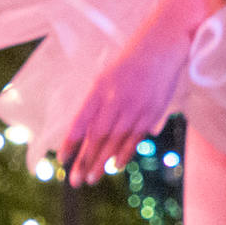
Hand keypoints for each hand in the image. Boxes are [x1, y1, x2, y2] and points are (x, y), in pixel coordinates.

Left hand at [59, 0, 203, 185]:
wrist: (164, 43)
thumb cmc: (133, 58)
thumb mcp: (108, 74)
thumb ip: (97, 101)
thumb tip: (85, 129)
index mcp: (100, 87)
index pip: (80, 121)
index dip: (71, 142)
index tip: (61, 159)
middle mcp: (116, 99)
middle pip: (97, 137)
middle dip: (84, 161)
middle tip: (74, 181)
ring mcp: (135, 107)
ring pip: (115, 142)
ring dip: (102, 162)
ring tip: (91, 179)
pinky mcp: (152, 112)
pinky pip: (136, 138)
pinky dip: (125, 153)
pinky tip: (116, 166)